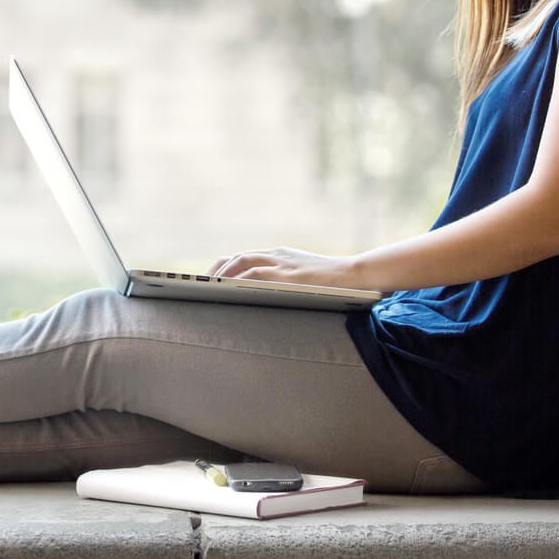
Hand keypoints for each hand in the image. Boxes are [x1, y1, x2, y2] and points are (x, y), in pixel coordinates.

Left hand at [206, 247, 351, 287]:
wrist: (360, 274)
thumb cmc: (335, 284)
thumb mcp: (305, 280)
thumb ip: (285, 284)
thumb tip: (264, 302)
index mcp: (279, 257)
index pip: (243, 258)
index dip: (223, 269)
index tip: (207, 282)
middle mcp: (278, 256)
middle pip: (237, 258)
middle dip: (215, 272)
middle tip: (199, 288)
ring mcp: (284, 263)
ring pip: (243, 262)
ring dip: (222, 275)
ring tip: (208, 290)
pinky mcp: (290, 274)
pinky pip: (258, 273)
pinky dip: (240, 280)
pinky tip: (228, 290)